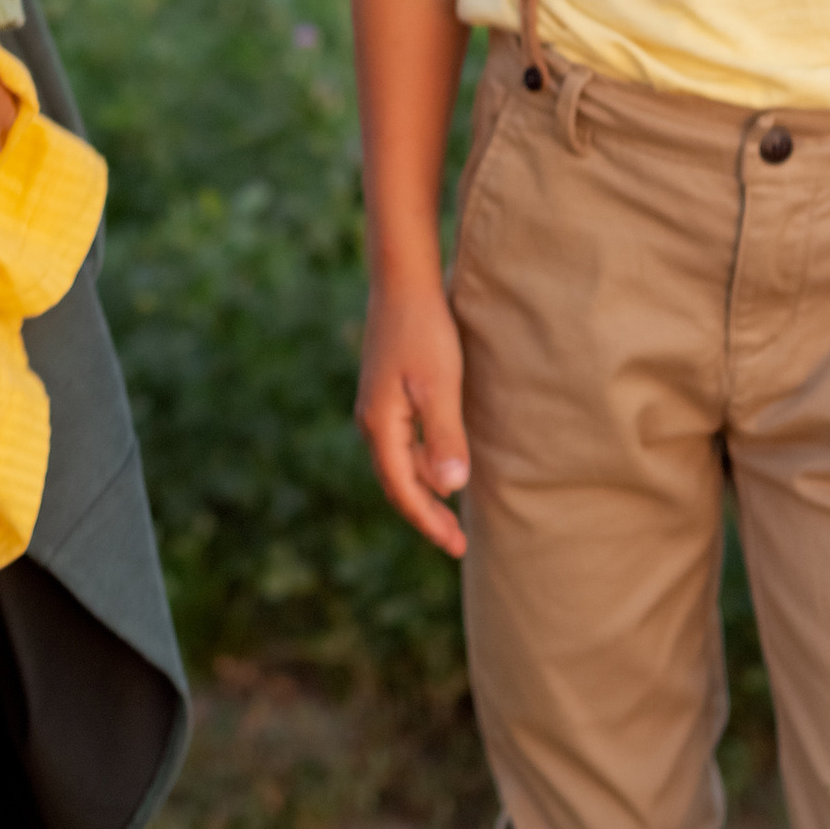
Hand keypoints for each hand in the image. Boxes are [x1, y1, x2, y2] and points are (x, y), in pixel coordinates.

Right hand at [357, 273, 469, 561]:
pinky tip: (441, 465)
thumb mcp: (440, 385)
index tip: (456, 546)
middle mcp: (372, 421)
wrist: (402, 283)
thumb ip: (445, 436)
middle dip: (425, 514)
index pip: (404, 489)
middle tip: (457, 542)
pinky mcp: (387, 393)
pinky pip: (402, 443)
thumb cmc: (424, 331)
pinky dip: (421, 464)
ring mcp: (377, 407)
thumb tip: (452, 489)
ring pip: (399, 463)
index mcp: (380, 425)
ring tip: (452, 512)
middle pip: (397, 482)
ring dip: (424, 490)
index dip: (429, 521)